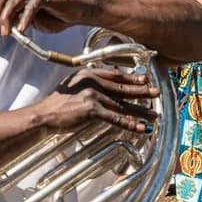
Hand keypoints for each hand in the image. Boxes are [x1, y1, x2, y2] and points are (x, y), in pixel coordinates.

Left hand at [0, 0, 80, 35]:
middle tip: (1, 31)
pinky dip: (25, 19)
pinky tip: (23, 29)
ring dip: (7, 18)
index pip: (1, 2)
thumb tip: (9, 26)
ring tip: (8, 32)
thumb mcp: (34, 22)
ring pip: (13, 1)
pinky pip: (31, 7)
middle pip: (3, 0)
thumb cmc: (57, 15)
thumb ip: (21, 21)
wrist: (77, 11)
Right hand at [37, 65, 158, 134]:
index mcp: (88, 73)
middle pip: (122, 87)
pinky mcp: (92, 110)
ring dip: (140, 110)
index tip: (145, 79)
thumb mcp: (73, 84)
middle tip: (156, 92)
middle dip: (142, 91)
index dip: (131, 77)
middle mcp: (92, 81)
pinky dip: (130, 124)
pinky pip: (116, 118)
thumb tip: (105, 80)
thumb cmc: (57, 102)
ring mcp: (92, 95)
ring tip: (153, 114)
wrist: (45, 114)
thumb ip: (89, 80)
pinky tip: (140, 127)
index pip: (115, 74)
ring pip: (122, 104)